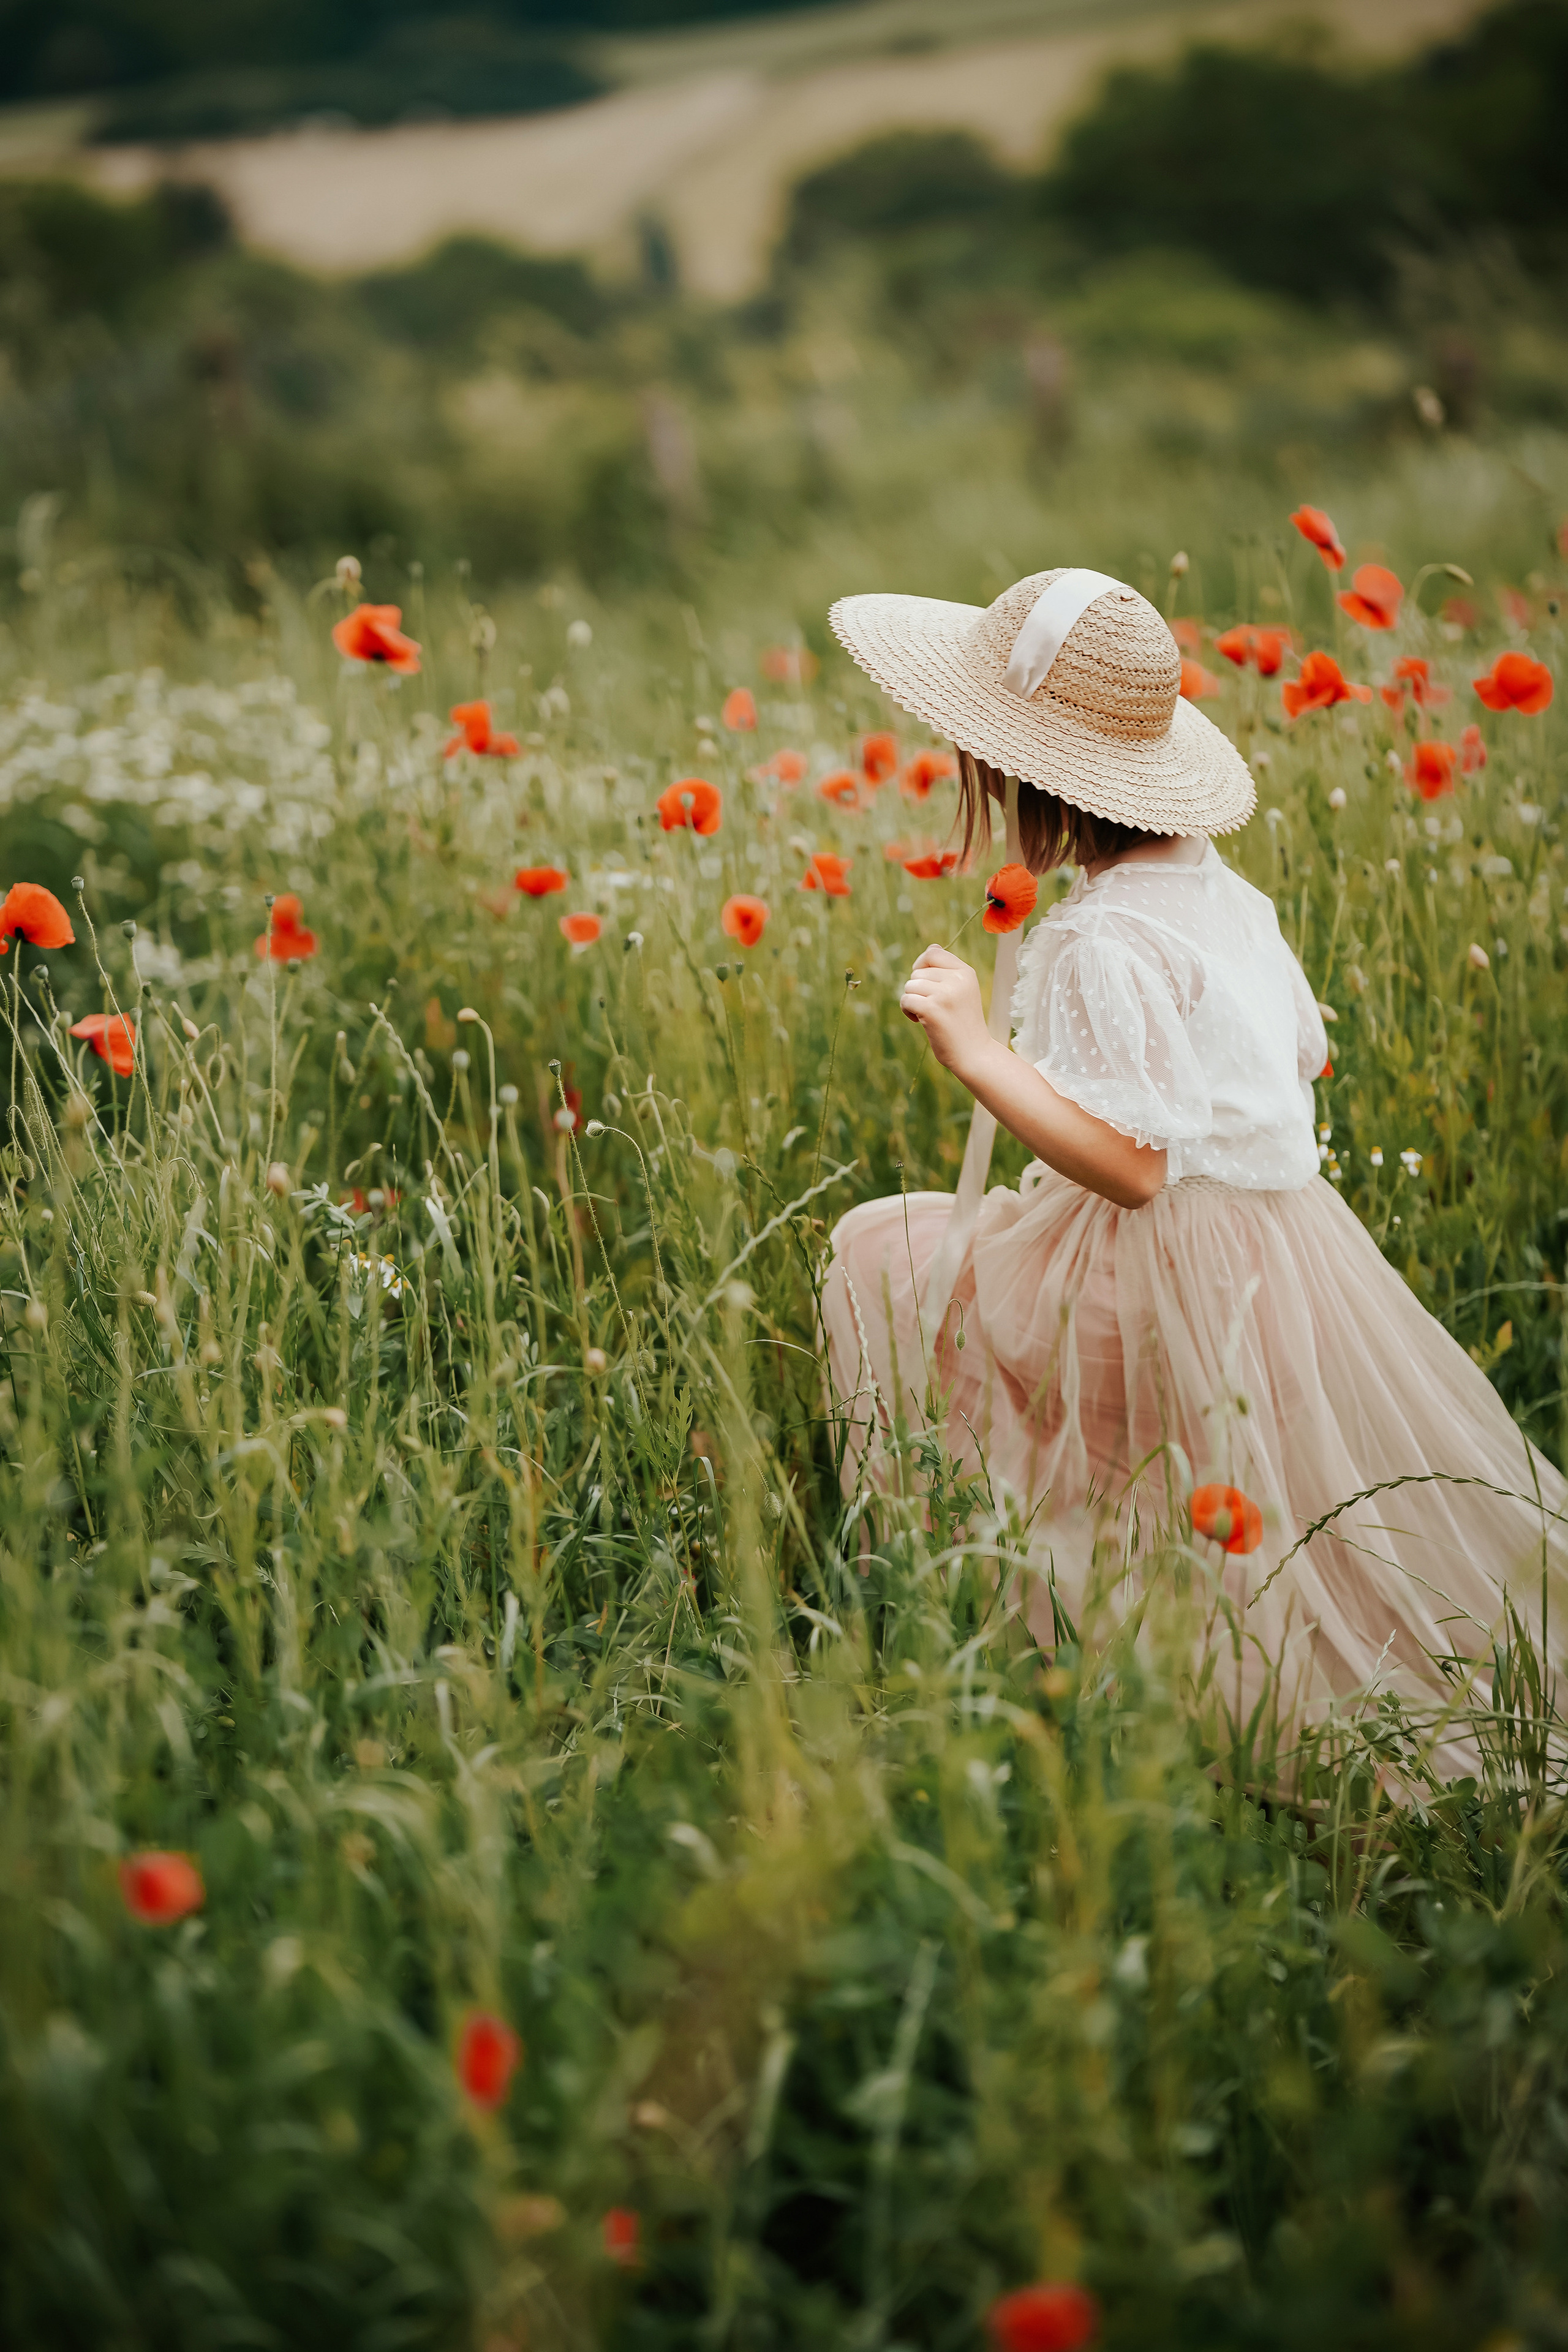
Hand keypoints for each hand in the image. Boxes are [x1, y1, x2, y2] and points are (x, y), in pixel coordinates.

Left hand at [899, 944, 989, 1075]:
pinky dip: (908, 1011)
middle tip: (933, 1007)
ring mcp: (944, 994)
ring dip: (912, 1001)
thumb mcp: (962, 991)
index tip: (925, 983)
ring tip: (928, 1015)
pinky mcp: (931, 1008)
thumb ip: (946, 970)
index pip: (933, 953)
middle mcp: (957, 979)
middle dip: (918, 989)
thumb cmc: (964, 1023)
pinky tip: (920, 1021)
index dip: (922, 966)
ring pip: (910, 985)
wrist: (974, 1053)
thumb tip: (931, 946)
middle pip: (917, 972)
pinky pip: (906, 999)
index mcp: (966, 972)